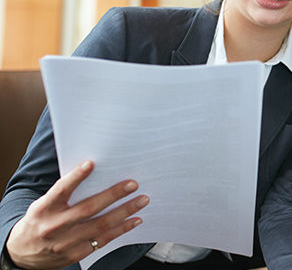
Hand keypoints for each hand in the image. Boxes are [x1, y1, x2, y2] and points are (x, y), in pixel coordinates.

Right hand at [5, 160, 148, 268]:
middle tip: (133, 184)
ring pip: (101, 225)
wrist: (22, 254)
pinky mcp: (77, 253)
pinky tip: (135, 219)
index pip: (61, 190)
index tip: (91, 163)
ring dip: (125, 211)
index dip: (75, 177)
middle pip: (88, 208)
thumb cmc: (39, 222)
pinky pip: (104, 239)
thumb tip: (93, 174)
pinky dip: (122, 229)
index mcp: (44, 209)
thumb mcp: (43, 206)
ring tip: (142, 200)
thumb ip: (63, 194)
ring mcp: (67, 242)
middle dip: (113, 194)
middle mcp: (55, 225)